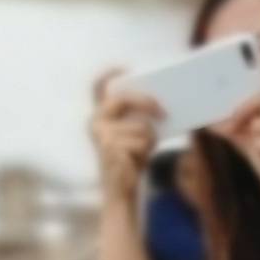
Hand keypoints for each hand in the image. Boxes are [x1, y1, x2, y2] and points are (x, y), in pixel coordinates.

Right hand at [88, 70, 162, 199]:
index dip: (109, 74)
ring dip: (149, 140)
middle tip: (164, 112)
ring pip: (141, 126)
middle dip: (147, 102)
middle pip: (126, 98)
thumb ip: (140, 116)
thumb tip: (162, 102)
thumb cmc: (131, 159)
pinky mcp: (111, 148)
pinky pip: (142, 141)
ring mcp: (102, 135)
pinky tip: (136, 162)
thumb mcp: (136, 132)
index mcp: (99, 115)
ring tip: (140, 153)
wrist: (121, 191)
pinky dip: (147, 151)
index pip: (98, 86)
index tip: (126, 68)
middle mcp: (95, 122)